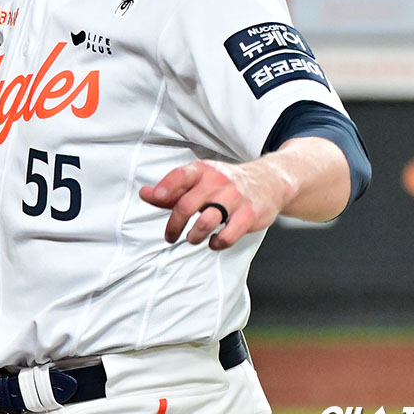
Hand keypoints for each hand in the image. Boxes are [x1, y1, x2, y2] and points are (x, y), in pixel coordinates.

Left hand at [138, 159, 289, 249]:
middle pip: (187, 205)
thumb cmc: (227, 183)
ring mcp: (235, 198)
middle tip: (170, 236)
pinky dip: (217, 243)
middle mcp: (218, 182)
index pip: (180, 176)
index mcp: (203, 171)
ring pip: (206, 221)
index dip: (165, 187)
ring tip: (193, 238)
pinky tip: (214, 241)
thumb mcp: (200, 180)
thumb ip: (172, 190)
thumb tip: (145, 194)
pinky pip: (228, 235)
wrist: (269, 182)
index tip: (156, 198)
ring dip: (194, 235)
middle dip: (174, 225)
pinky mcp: (249, 215)